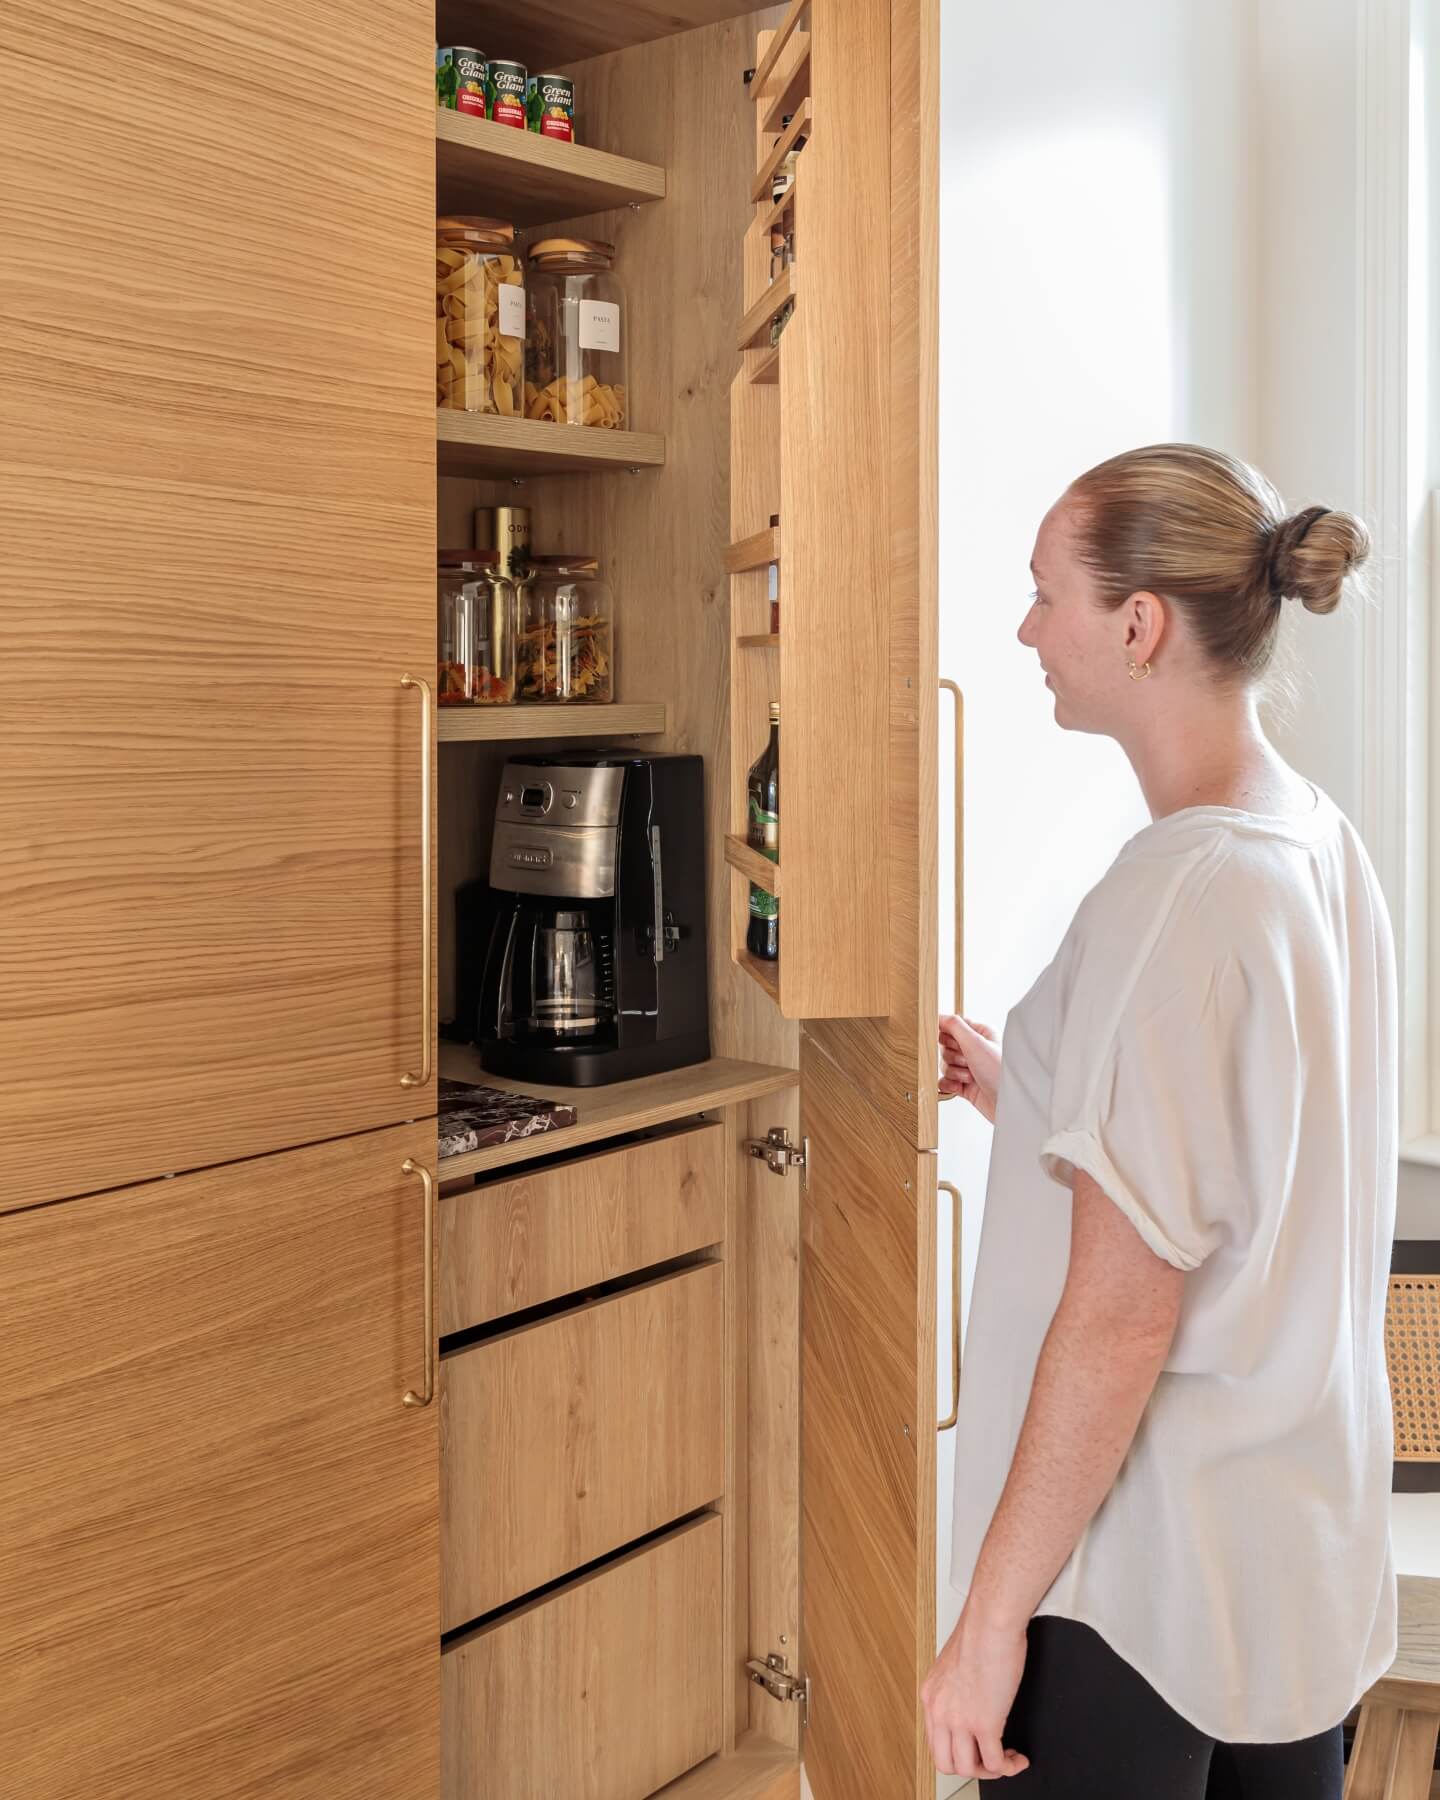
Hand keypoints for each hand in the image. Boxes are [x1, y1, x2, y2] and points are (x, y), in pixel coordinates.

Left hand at [921, 1609, 1030, 1780]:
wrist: (991, 1620)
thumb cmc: (980, 1631)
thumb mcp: (955, 1663)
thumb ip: (956, 1686)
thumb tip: (970, 1698)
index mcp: (931, 1695)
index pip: (935, 1741)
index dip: (957, 1751)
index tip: (974, 1748)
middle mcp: (940, 1710)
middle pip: (946, 1763)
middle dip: (971, 1767)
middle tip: (989, 1759)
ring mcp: (960, 1719)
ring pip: (969, 1769)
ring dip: (991, 1770)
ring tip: (1006, 1759)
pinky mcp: (984, 1723)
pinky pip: (995, 1762)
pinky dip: (1009, 1766)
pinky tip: (1017, 1758)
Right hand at [939, 1015, 1001, 1122]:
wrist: (1009, 1105)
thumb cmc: (1000, 1073)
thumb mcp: (975, 1042)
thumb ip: (954, 1025)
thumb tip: (937, 1015)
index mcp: (981, 1034)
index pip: (952, 1026)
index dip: (949, 1035)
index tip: (956, 1042)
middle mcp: (975, 1050)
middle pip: (945, 1047)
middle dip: (952, 1057)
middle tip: (967, 1061)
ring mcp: (970, 1068)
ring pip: (944, 1065)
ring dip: (953, 1072)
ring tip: (969, 1077)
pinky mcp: (965, 1085)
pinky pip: (945, 1081)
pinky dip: (949, 1084)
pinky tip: (960, 1087)